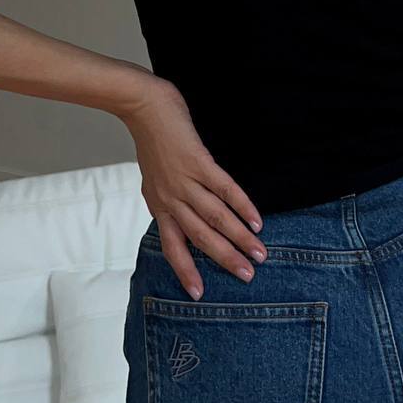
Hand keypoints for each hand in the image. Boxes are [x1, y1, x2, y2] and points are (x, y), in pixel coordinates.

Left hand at [125, 77, 266, 299]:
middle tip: (247, 277)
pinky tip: (256, 220)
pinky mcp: (199, 162)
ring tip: (259, 254)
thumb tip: (184, 215)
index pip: (173, 246)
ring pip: (215, 218)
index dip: (186, 270)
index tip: (199, 295)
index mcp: (160, 204)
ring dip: (239, 238)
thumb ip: (168, 198)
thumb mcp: (153, 178)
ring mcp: (185, 181)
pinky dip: (242, 206)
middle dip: (224, 259)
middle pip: (200, 237)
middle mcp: (171, 198)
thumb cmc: (152, 140)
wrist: (143, 107)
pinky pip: (224, 189)